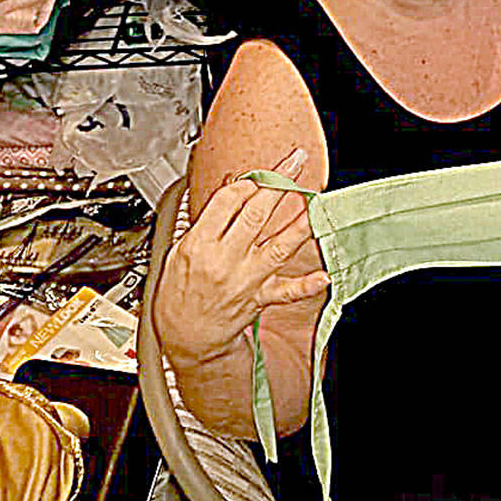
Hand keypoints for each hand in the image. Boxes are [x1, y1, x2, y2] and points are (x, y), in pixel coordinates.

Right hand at [154, 147, 329, 370]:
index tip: (258, 174)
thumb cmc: (179, 293)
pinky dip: (305, 285)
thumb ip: (206, 220)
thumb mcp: (178, 250)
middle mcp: (226, 261)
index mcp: (200, 245)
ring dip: (298, 225)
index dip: (246, 182)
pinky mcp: (259, 297)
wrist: (185, 337)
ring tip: (314, 203)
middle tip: (294, 162)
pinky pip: (286, 292)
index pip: (228, 202)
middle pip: (256, 215)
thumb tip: (231, 188)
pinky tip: (323, 276)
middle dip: (277, 183)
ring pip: (278, 247)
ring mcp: (245, 280)